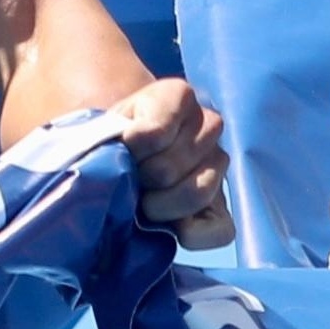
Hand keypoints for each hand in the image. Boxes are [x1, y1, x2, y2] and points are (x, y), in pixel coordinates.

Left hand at [112, 77, 232, 250]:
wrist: (122, 156)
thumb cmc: (110, 138)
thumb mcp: (105, 124)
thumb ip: (111, 132)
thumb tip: (121, 154)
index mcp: (177, 95)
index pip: (154, 131)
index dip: (129, 149)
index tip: (117, 150)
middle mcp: (208, 123)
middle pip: (168, 168)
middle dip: (140, 180)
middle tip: (126, 180)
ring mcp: (219, 162)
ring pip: (195, 193)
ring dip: (159, 205)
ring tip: (141, 201)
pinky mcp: (224, 204)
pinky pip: (219, 228)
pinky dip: (189, 232)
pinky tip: (167, 226)